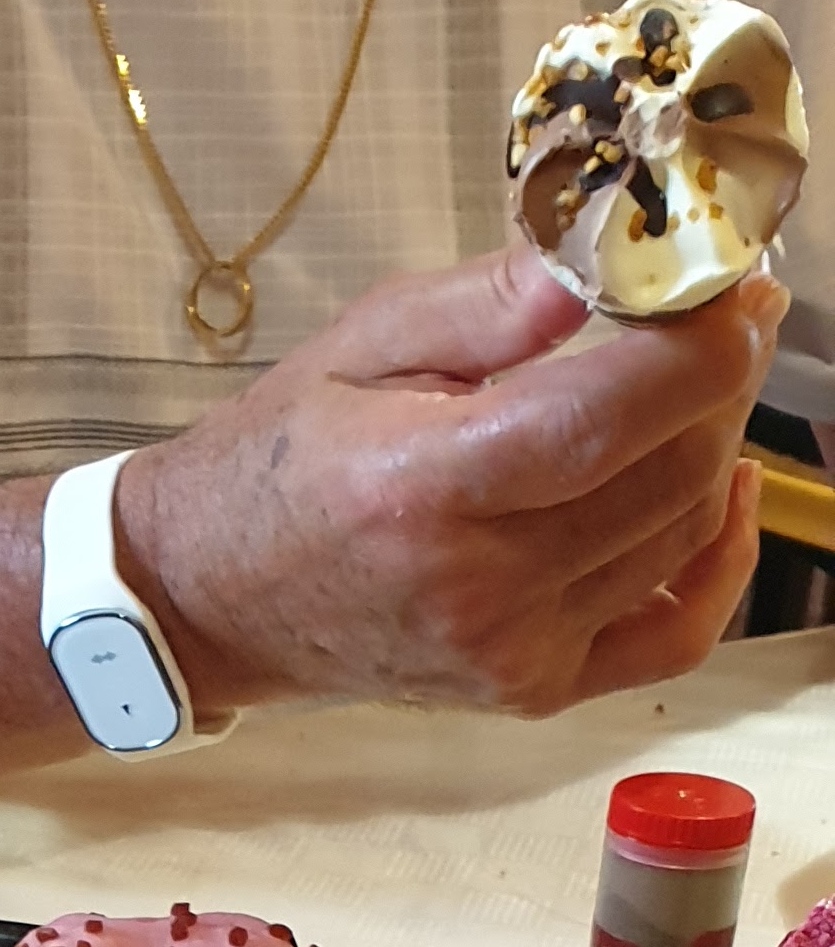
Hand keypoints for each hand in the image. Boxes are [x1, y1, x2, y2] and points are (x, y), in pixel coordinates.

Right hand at [116, 248, 782, 719]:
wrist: (212, 597)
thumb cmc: (281, 463)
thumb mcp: (364, 342)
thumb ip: (492, 300)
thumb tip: (609, 257)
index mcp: (426, 486)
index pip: (609, 416)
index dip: (701, 345)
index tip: (734, 282)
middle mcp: (477, 587)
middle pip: (667, 473)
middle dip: (720, 380)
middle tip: (723, 313)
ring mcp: (511, 652)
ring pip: (680, 535)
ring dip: (714, 446)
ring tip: (696, 382)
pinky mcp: (532, 690)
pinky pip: (674, 632)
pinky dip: (719, 559)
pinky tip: (723, 491)